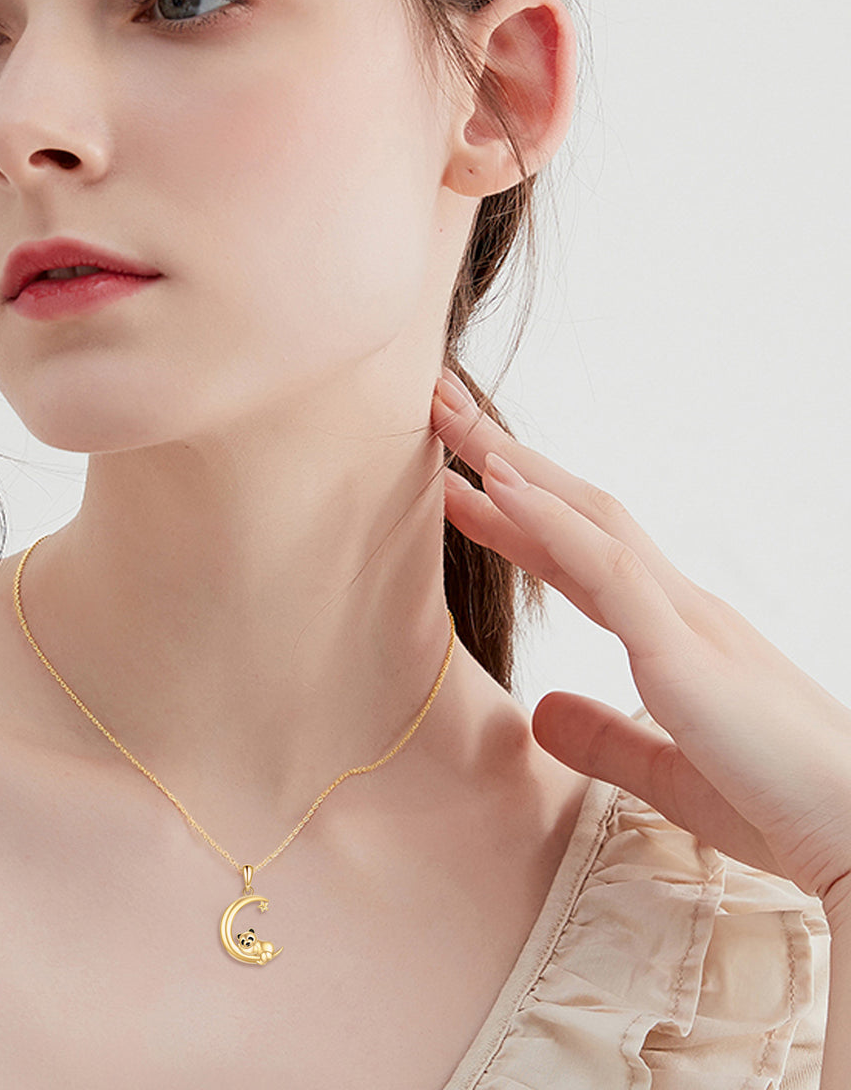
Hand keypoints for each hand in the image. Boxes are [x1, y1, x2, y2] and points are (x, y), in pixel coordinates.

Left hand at [431, 367, 850, 923]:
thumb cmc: (780, 808)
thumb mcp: (667, 774)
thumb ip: (604, 736)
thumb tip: (540, 709)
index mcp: (677, 634)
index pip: (579, 558)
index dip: (517, 518)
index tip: (460, 487)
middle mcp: (681, 607)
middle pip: (577, 513)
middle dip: (505, 461)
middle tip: (440, 411)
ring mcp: (687, 620)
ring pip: (588, 517)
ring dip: (513, 466)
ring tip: (450, 420)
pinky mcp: (688, 652)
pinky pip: (609, 568)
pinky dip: (550, 521)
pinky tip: (498, 482)